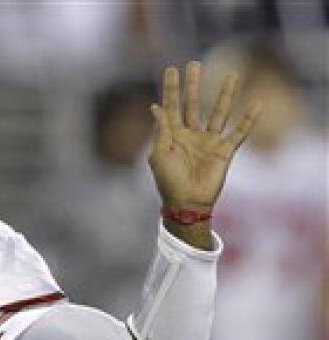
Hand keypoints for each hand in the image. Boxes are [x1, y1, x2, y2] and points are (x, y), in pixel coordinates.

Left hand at [148, 61, 261, 212]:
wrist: (186, 203)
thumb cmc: (168, 182)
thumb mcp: (159, 155)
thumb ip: (161, 130)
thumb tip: (155, 106)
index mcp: (172, 136)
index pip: (171, 107)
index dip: (171, 89)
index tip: (171, 69)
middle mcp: (191, 135)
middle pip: (193, 104)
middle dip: (193, 85)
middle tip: (194, 64)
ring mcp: (209, 142)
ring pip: (219, 112)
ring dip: (226, 94)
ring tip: (233, 75)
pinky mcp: (224, 151)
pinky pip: (239, 132)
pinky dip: (249, 120)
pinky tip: (257, 104)